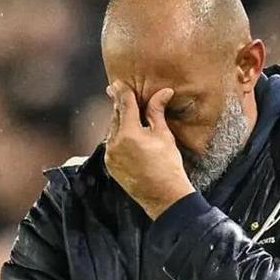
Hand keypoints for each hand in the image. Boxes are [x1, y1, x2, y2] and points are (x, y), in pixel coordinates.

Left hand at [104, 81, 194, 219]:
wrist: (163, 196)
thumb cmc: (168, 165)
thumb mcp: (164, 135)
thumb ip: (157, 112)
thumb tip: (163, 91)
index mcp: (129, 133)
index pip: (124, 105)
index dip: (122, 92)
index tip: (118, 82)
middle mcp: (115, 143)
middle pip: (116, 116)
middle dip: (119, 105)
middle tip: (117, 92)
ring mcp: (110, 155)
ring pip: (112, 130)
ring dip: (118, 121)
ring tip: (126, 114)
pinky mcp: (110, 165)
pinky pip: (111, 145)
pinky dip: (117, 137)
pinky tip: (126, 135)